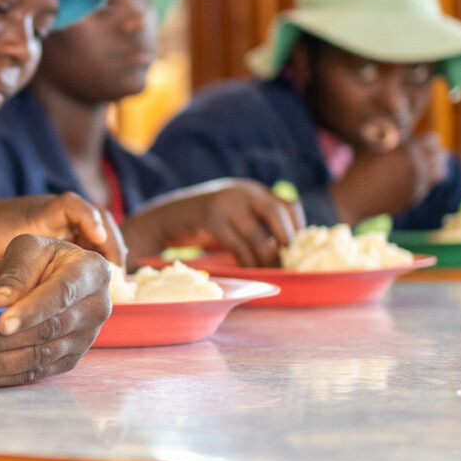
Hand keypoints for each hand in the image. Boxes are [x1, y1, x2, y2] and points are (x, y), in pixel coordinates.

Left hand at [0, 235, 111, 387]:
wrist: (58, 276)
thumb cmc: (43, 257)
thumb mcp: (30, 248)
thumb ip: (17, 272)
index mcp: (92, 272)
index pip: (61, 294)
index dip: (31, 311)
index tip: (1, 323)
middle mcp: (96, 308)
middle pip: (47, 331)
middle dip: (1, 341)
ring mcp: (86, 339)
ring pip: (40, 356)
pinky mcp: (70, 360)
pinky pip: (37, 373)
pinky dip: (4, 377)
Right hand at [125, 179, 303, 267]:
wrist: (163, 218)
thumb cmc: (202, 222)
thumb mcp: (231, 212)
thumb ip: (254, 219)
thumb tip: (285, 245)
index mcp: (250, 189)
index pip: (286, 205)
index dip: (297, 228)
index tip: (296, 249)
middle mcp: (241, 192)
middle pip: (277, 214)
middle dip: (287, 241)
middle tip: (288, 263)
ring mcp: (225, 205)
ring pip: (257, 235)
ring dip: (267, 258)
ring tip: (269, 272)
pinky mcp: (211, 221)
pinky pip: (238, 246)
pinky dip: (247, 262)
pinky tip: (248, 270)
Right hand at [330, 133, 448, 223]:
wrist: (352, 199)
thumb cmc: (360, 168)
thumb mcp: (372, 144)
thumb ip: (392, 135)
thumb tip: (406, 130)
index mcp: (408, 150)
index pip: (433, 141)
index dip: (425, 140)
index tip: (419, 142)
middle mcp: (417, 167)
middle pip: (440, 157)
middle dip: (432, 154)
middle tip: (423, 155)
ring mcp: (417, 185)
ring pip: (439, 174)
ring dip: (432, 169)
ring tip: (421, 167)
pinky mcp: (414, 199)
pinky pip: (427, 187)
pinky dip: (421, 183)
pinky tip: (408, 181)